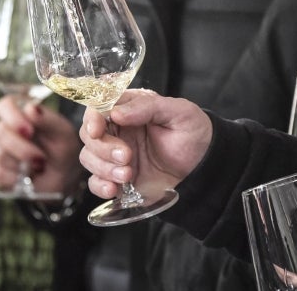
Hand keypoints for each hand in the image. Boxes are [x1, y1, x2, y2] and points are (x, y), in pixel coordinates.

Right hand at [0, 95, 82, 195]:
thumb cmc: (63, 149)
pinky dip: (15, 178)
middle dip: (21, 148)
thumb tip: (30, 108)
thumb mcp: (63, 133)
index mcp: (20, 112)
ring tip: (39, 167)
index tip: (30, 131)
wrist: (64, 178)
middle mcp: (6, 129)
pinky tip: (28, 177)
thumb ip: (47, 120)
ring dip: (21, 164)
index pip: (4, 106)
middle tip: (41, 159)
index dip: (12, 117)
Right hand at [78, 89, 212, 199]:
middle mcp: (117, 131)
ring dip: (103, 168)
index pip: (97, 108)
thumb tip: (116, 113)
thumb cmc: (195, 135)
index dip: (92, 118)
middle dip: (103, 148)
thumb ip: (147, 107)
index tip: (98, 130)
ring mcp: (115, 156)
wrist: (208, 170)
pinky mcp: (118, 178)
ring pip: (89, 158)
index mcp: (128, 109)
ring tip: (129, 174)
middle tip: (127, 156)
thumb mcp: (179, 112)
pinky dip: (100, 186)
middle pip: (89, 135)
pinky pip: (95, 182)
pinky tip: (114, 189)